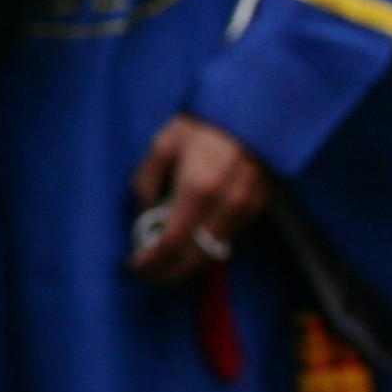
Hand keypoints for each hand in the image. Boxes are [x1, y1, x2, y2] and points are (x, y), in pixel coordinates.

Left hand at [128, 114, 270, 282]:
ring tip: (164, 265)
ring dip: (187, 266)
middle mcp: (224, 207)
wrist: (252, 114)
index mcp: (196, 189)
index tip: (132, 267)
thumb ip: (147, 180)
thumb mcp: (163, 145)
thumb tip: (143, 212)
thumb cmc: (202, 125)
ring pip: (214, 255)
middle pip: (194, 259)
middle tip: (148, 276)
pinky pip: (229, 241)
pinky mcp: (258, 210)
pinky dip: (207, 250)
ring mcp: (245, 211)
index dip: (150, 261)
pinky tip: (190, 247)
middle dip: (168, 274)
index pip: (170, 242)